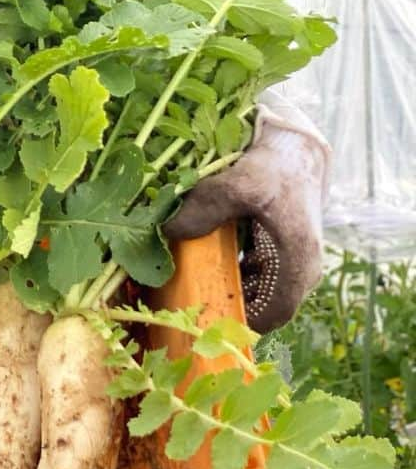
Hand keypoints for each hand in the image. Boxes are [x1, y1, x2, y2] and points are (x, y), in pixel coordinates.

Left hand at [161, 94, 329, 331]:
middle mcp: (302, 269)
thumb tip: (167, 231)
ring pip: (260, 291)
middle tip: (188, 298)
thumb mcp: (239, 185)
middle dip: (226, 304)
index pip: (272, 315)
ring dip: (229, 287)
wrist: (296, 145)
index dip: (239, 323)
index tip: (202, 317)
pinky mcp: (284, 250)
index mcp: (298, 264)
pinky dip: (234, 271)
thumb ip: (204, 208)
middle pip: (263, 306)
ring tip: (191, 279)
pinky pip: (259, 274)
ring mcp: (294, 261)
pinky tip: (207, 258)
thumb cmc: (274, 167)